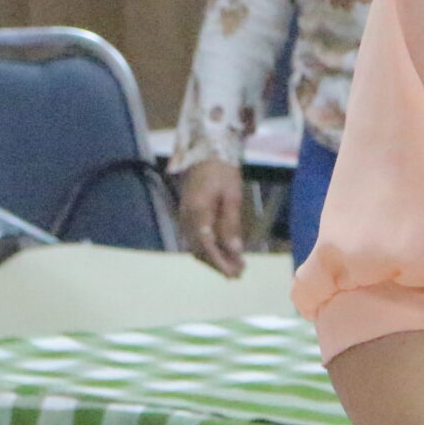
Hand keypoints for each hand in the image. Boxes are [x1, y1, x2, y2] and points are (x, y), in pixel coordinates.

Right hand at [176, 157, 245, 276]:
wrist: (204, 150)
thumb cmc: (222, 170)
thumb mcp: (232, 195)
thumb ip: (231, 223)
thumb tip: (234, 250)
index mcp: (198, 210)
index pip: (207, 245)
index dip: (220, 262)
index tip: (233, 274)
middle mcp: (186, 217)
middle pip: (199, 250)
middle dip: (219, 264)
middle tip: (239, 273)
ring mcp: (184, 216)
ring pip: (196, 247)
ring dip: (214, 259)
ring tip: (235, 266)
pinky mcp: (187, 216)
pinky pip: (195, 239)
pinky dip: (208, 249)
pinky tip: (224, 252)